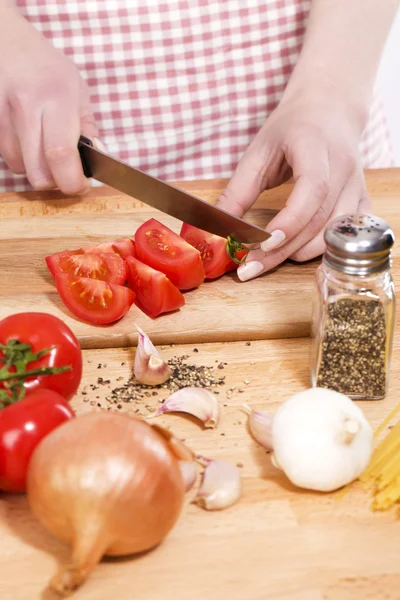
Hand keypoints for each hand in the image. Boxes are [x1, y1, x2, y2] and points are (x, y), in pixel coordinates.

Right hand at [0, 8, 98, 193]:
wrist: (6, 41)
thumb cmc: (47, 66)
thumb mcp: (78, 89)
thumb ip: (88, 126)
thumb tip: (97, 159)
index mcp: (56, 98)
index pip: (61, 155)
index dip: (72, 181)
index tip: (81, 184)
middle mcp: (26, 106)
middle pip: (38, 173)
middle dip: (55, 181)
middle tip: (64, 171)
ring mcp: (2, 114)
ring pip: (19, 168)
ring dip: (36, 168)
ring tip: (44, 149)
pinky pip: (6, 157)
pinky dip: (20, 158)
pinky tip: (28, 140)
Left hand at [217, 91, 370, 280]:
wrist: (329, 109)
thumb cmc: (291, 128)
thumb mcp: (258, 152)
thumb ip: (238, 191)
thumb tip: (216, 228)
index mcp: (316, 146)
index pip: (313, 189)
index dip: (290, 221)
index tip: (262, 243)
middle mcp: (344, 167)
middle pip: (319, 219)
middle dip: (283, 249)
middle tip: (249, 267)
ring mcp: (357, 185)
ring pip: (335, 233)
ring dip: (300, 253)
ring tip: (267, 260)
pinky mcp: (362, 200)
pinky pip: (347, 235)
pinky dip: (324, 250)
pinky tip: (298, 253)